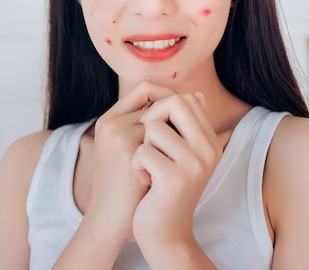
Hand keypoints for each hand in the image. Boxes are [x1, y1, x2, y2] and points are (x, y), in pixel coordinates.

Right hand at [85, 81, 175, 244]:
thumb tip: (199, 96)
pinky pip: (163, 141)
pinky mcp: (130, 154)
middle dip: (174, 119)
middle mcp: (112, 122)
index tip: (180, 118)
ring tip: (168, 160)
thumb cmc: (126, 184)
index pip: (144, 88)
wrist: (109, 219)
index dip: (167, 98)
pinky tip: (163, 172)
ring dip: (172, 140)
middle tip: (182, 140)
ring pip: (163, 122)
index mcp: (109, 119)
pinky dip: (169, 155)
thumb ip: (154, 123)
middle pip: (157, 101)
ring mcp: (120, 137)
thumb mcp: (132, 148)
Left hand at [131, 92, 222, 255]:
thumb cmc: (166, 189)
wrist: (165, 232)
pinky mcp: (175, 179)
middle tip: (149, 146)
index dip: (163, 110)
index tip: (157, 134)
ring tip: (148, 168)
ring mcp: (194, 164)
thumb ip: (188, 126)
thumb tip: (197, 94)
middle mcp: (209, 150)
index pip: (187, 100)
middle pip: (174, 103)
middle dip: (152, 120)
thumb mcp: (183, 155)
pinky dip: (136, 166)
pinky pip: (142, 152)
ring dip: (142, 146)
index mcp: (211, 142)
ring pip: (153, 127)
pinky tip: (144, 182)